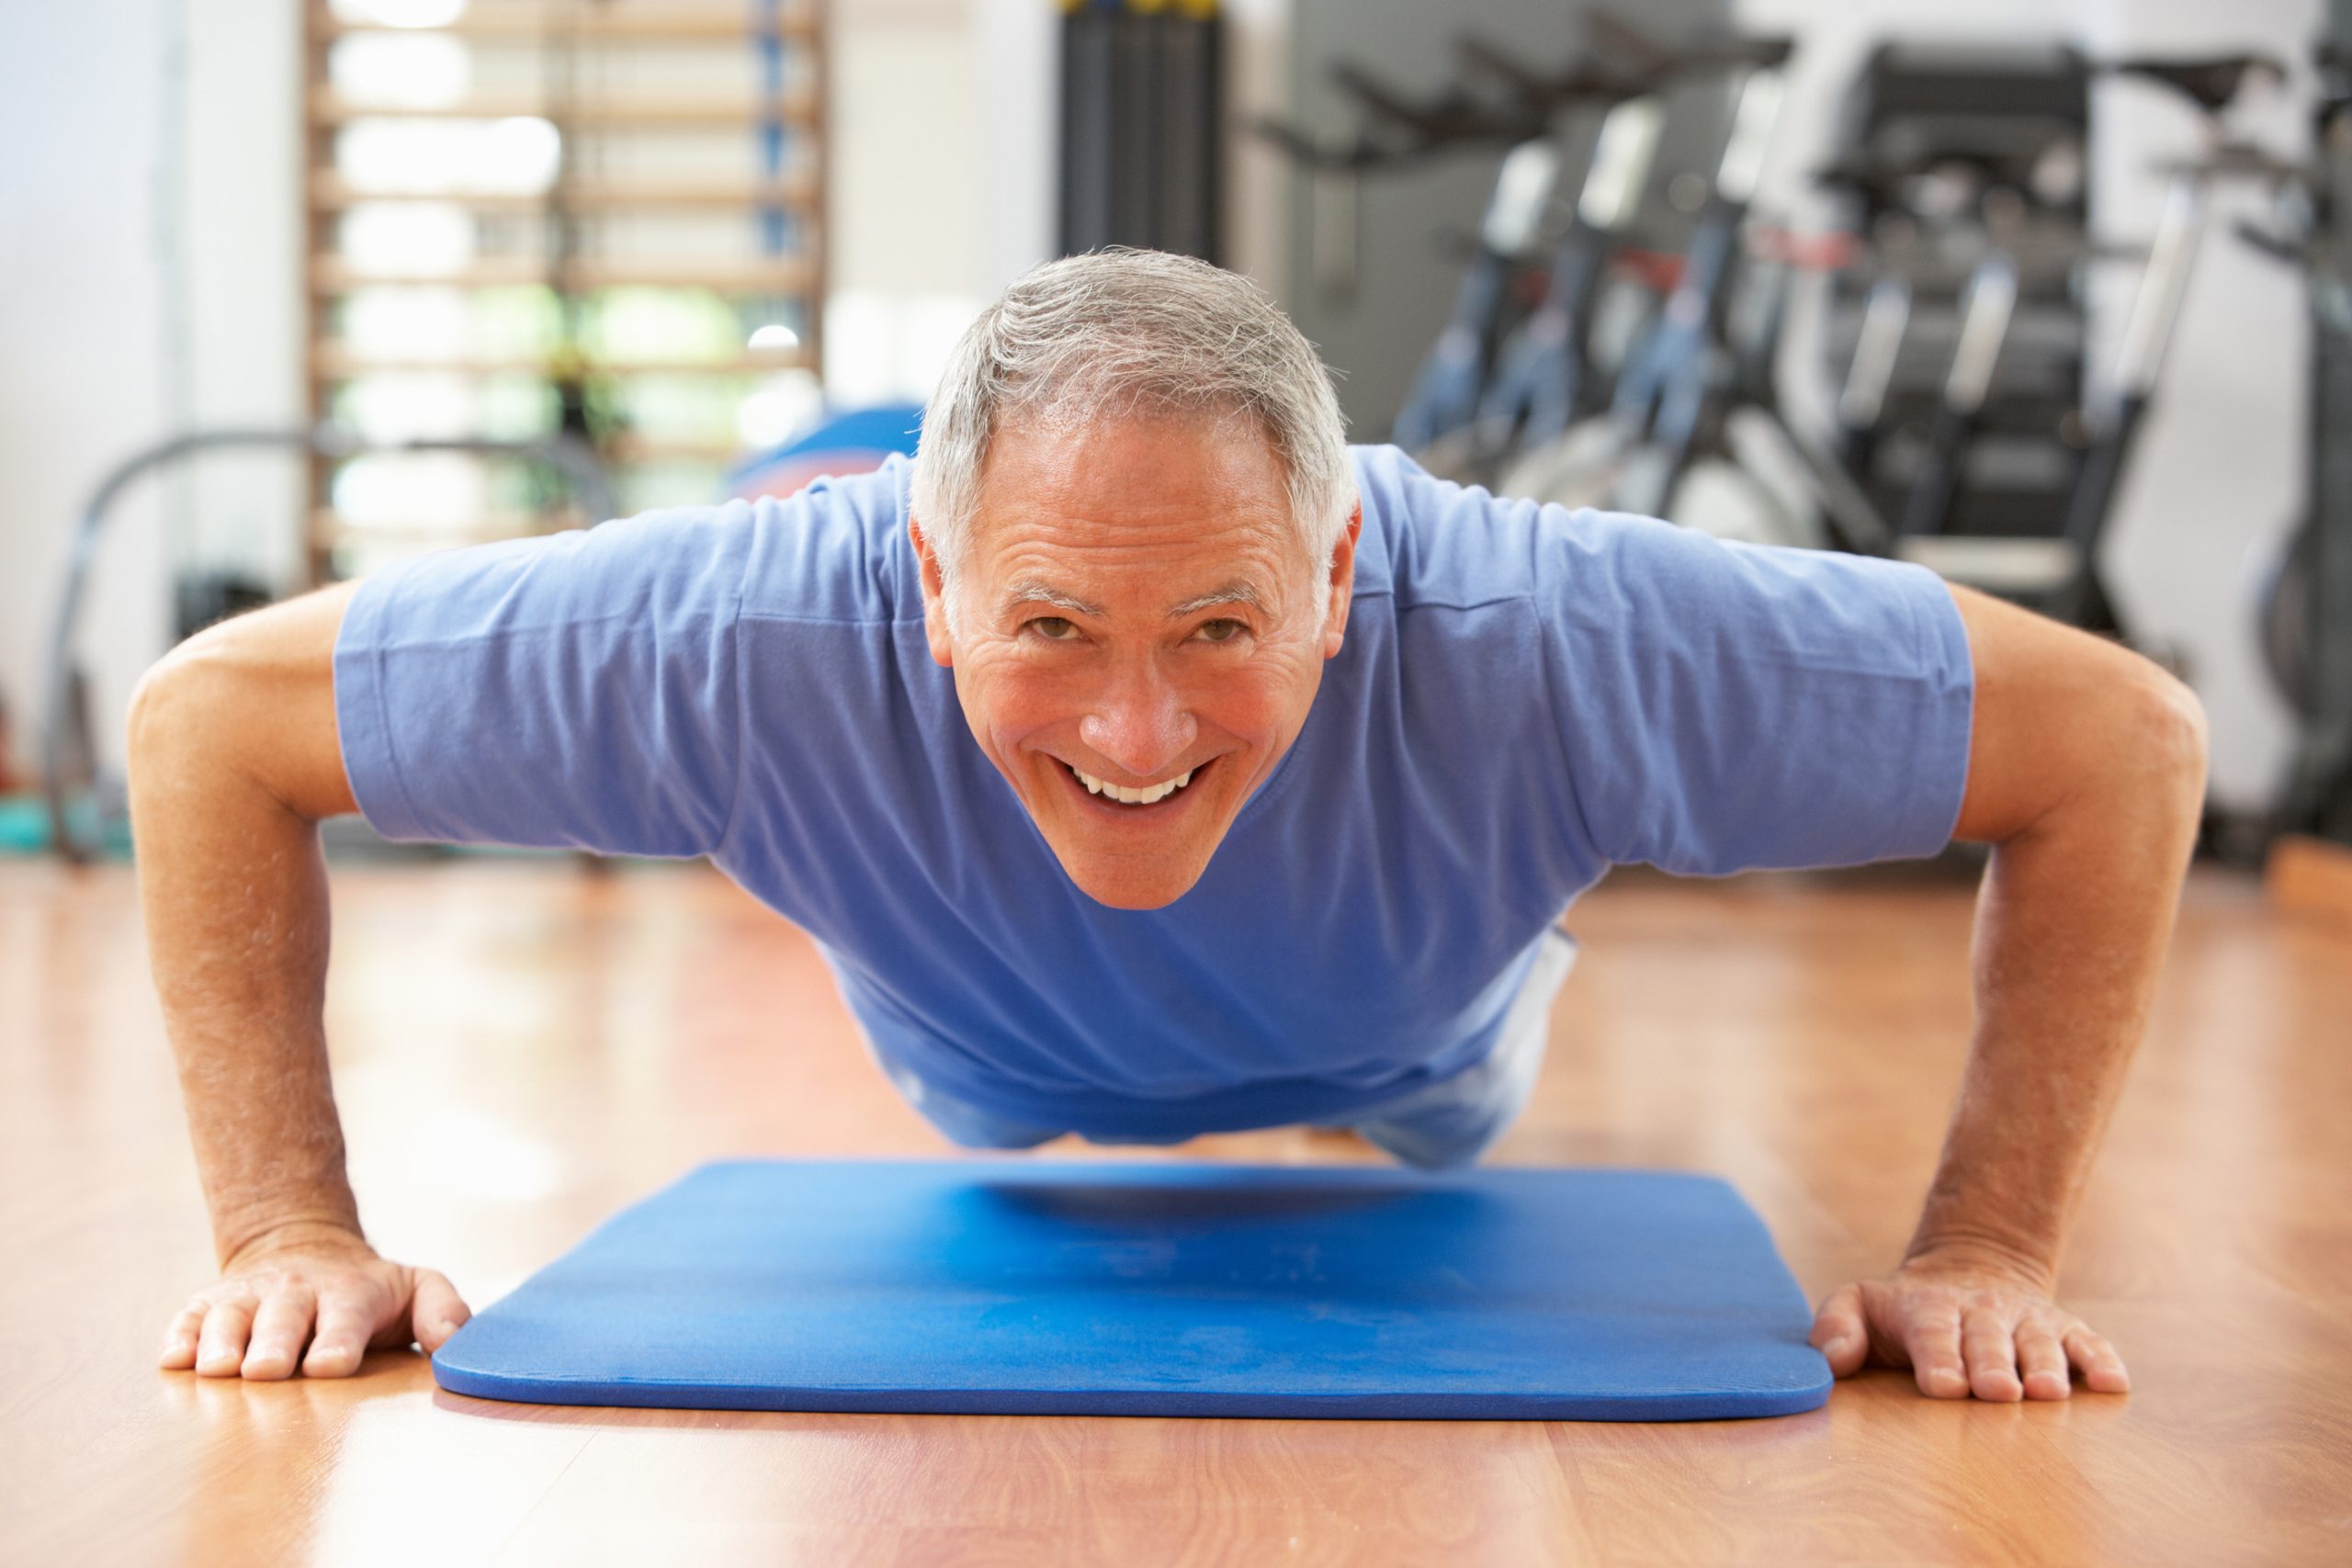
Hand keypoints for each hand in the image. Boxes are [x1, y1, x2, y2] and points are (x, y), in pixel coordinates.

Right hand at [159, 1221, 471, 1379]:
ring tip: (219, 1369)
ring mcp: (249, 1297)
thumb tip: (452, 1346)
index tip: (329, 1366)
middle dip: (275, 1344)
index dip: (338, 1340)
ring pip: (231, 1316)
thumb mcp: (417, 1289)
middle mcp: (296, 1292)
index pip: (346, 1317)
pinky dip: (180, 1335)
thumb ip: (443, 1312)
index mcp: (349, 1293)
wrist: (305, 1249)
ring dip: (223, 1341)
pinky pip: (189, 1317)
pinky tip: (174, 1357)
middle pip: (284, 1318)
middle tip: (266, 1371)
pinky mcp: (210, 1304)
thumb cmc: (368, 1290)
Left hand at [1808, 1248, 2128, 1401]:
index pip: (1932, 1332)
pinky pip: (2088, 1342)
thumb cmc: (1906, 1311)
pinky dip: (2100, 1361)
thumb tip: (1833, 1359)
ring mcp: (2026, 1319)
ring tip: (2049, 1393)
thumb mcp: (1860, 1304)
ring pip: (2039, 1341)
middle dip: (1993, 1365)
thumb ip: (1836, 1327)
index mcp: (1929, 1308)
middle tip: (1999, 1394)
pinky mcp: (2065, 1328)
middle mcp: (1981, 1311)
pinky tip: (2112, 1384)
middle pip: (1987, 1339)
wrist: (1973, 1269)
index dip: (1939, 1358)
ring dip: (2046, 1365)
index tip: (1945, 1387)